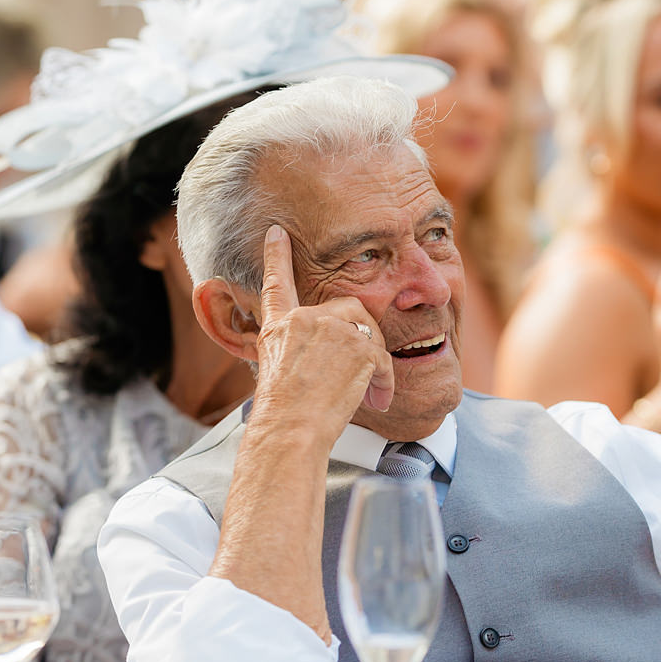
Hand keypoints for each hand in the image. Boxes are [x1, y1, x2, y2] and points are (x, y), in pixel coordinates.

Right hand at [249, 225, 395, 444]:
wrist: (290, 428)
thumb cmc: (283, 415)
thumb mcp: (275, 373)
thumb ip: (295, 352)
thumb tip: (319, 357)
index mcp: (279, 326)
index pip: (276, 283)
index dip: (276, 256)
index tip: (277, 233)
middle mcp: (303, 319)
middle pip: (348, 308)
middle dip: (363, 336)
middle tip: (363, 369)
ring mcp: (332, 329)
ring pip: (370, 333)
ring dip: (375, 364)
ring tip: (368, 393)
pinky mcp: (358, 346)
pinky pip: (383, 358)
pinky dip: (385, 381)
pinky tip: (376, 400)